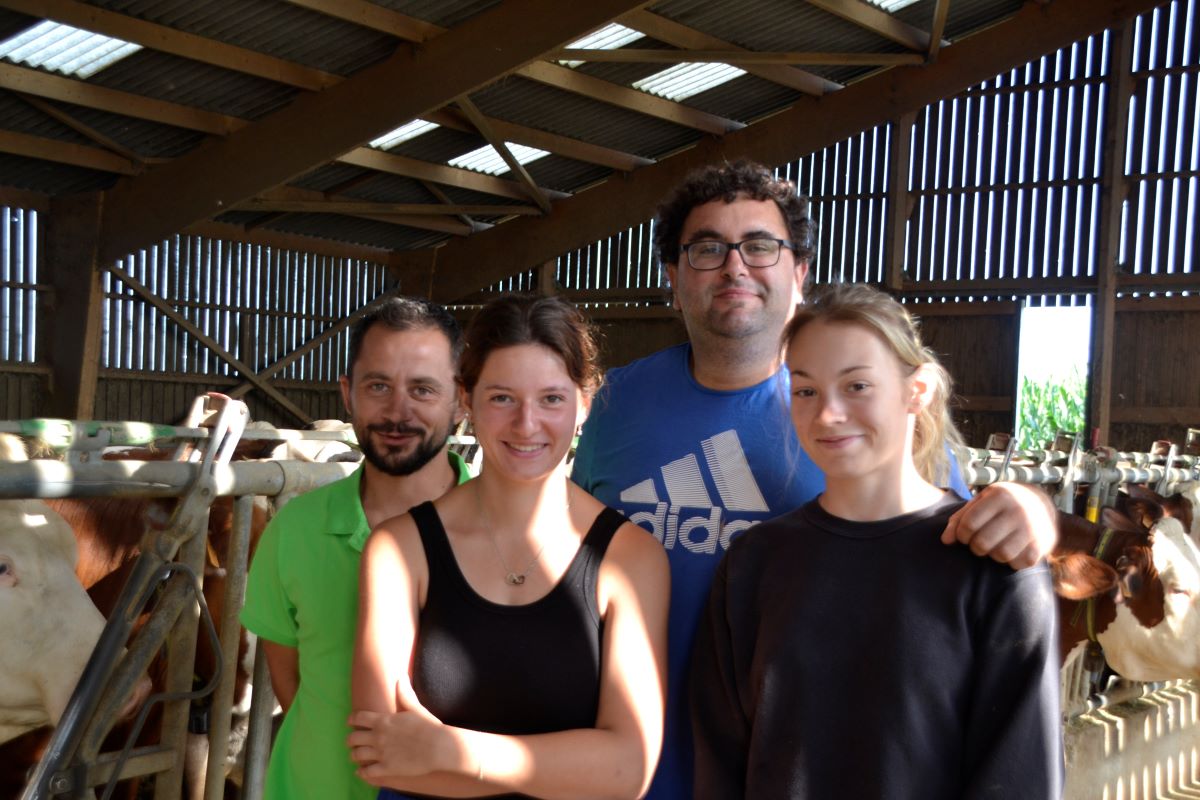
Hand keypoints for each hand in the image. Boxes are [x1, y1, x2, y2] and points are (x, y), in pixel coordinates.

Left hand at [347, 682, 449, 783]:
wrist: (438, 747)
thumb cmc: (428, 726)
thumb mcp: (415, 708)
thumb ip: (405, 694)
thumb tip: (401, 677)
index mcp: (383, 721)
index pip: (358, 718)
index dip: (351, 720)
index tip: (350, 722)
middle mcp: (378, 737)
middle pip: (353, 738)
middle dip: (351, 740)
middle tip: (353, 741)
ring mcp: (381, 754)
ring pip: (357, 755)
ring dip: (354, 755)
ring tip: (356, 755)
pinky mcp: (386, 768)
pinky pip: (367, 772)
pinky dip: (361, 773)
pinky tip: (361, 772)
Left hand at [940, 483, 1056, 568]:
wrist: (1042, 504)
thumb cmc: (1001, 505)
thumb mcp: (980, 503)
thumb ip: (959, 519)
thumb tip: (946, 541)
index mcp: (1000, 496)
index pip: (969, 523)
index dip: (961, 534)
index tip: (964, 536)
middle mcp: (1018, 510)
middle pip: (982, 542)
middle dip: (975, 547)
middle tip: (979, 543)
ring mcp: (1032, 528)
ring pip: (1000, 555)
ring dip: (993, 555)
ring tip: (995, 546)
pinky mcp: (1041, 545)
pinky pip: (1017, 563)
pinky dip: (1010, 562)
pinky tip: (1011, 551)